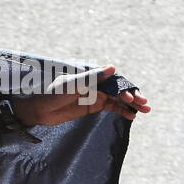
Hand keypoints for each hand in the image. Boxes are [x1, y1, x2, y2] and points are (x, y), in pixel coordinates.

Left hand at [14, 66, 150, 126]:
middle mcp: (96, 84)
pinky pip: (111, 107)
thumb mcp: (71, 86)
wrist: (39, 110)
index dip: (124, 89)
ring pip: (117, 99)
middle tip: (145, 105)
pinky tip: (131, 116)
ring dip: (130, 104)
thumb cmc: (52, 94)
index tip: (130, 98)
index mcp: (92, 76)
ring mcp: (95, 95)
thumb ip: (92, 78)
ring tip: (144, 111)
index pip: (114, 81)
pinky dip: (121, 111)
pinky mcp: (92, 106)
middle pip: (119, 89)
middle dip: (132, 97)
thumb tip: (112, 67)